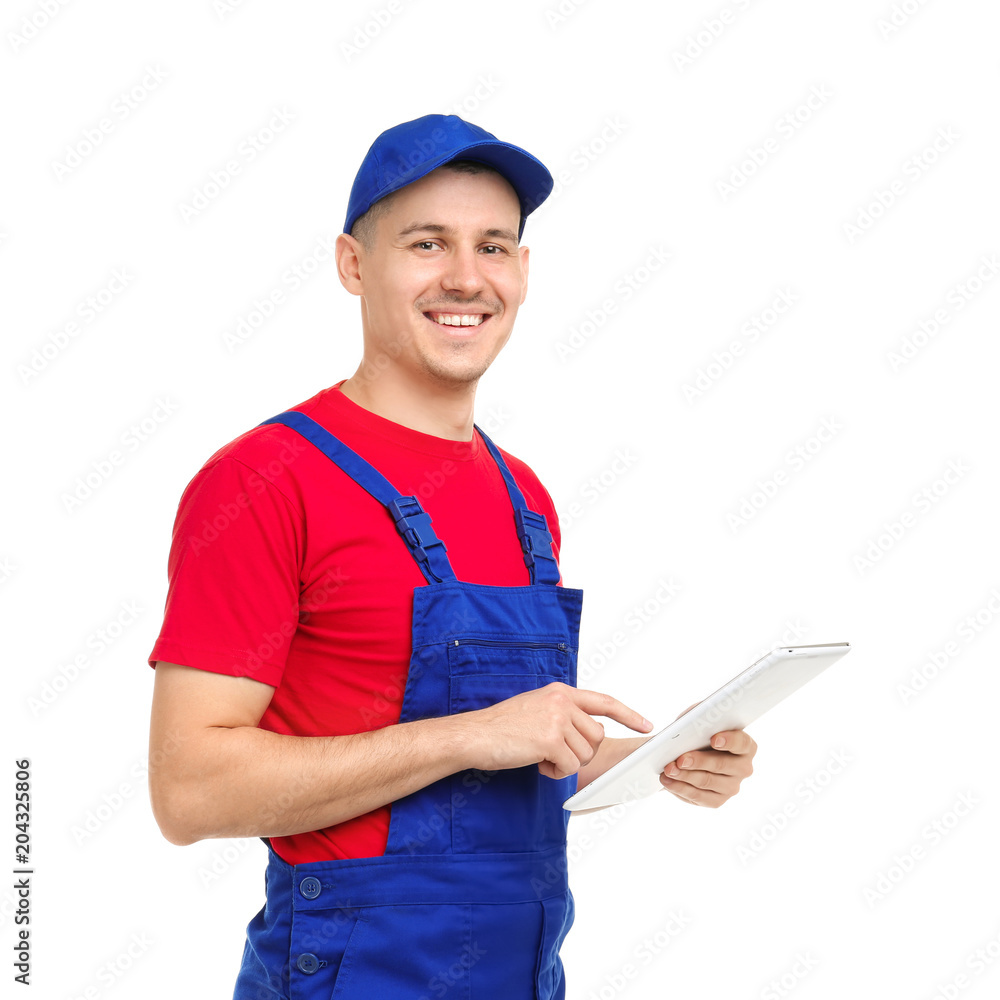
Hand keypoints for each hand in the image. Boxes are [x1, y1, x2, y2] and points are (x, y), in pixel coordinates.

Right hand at [470, 683, 652, 779]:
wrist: (474, 735)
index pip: (604, 702)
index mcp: (561, 692)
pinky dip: (555, 772)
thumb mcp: (537, 708)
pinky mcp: (549, 740)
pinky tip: (536, 764)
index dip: (628, 715)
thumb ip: (564, 714)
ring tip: (540, 756)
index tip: (647, 725)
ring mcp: (556, 719)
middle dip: (580, 752)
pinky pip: (569, 767)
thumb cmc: (502, 727)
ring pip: (585, 754)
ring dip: (565, 763)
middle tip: (553, 753)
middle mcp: (562, 702)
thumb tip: (591, 733)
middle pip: (597, 737)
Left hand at [660, 728, 756, 806]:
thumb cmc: (698, 734)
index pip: (742, 743)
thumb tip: (688, 723)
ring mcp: (732, 786)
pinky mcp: (717, 800)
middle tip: (681, 759)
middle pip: (722, 765)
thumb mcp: (699, 721)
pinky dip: (681, 789)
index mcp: (745, 746)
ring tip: (669, 770)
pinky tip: (668, 781)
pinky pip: (699, 798)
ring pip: (708, 782)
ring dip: (685, 776)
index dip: (729, 740)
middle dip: (699, 762)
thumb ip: (699, 717)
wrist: (690, 753)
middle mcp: (743, 768)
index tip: (713, 739)